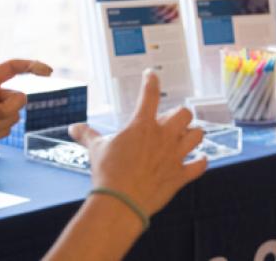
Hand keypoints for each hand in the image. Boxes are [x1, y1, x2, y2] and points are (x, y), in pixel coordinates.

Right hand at [69, 70, 207, 215]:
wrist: (121, 201)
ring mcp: (174, 156)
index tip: (151, 75)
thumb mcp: (96, 149)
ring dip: (193, 134)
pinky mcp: (180, 175)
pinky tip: (200, 159)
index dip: (151, 80)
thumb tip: (73, 127)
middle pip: (184, 114)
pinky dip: (201, 162)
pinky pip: (200, 165)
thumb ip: (87, 135)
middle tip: (170, 122)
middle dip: (180, 115)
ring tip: (186, 137)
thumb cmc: (108, 173)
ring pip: (197, 136)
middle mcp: (163, 137)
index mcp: (142, 126)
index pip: (150, 94)